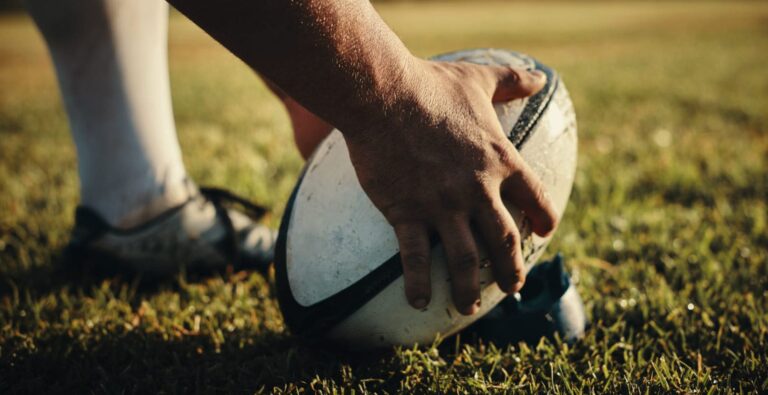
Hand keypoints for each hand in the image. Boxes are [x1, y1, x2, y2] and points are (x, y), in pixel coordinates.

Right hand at [344, 59, 558, 314]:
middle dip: (511, 270)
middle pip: (504, 242)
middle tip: (512, 287)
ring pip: (464, 259)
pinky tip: (420, 303)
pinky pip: (415, 259)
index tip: (544, 233)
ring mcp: (442, 206)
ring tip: (468, 307)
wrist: (383, 95)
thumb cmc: (431, 85)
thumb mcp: (479, 79)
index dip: (543, 218)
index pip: (534, 198)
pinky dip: (419, 284)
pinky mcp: (406, 213)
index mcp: (500, 160)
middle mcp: (477, 190)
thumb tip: (542, 77)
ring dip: (469, 287)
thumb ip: (513, 80)